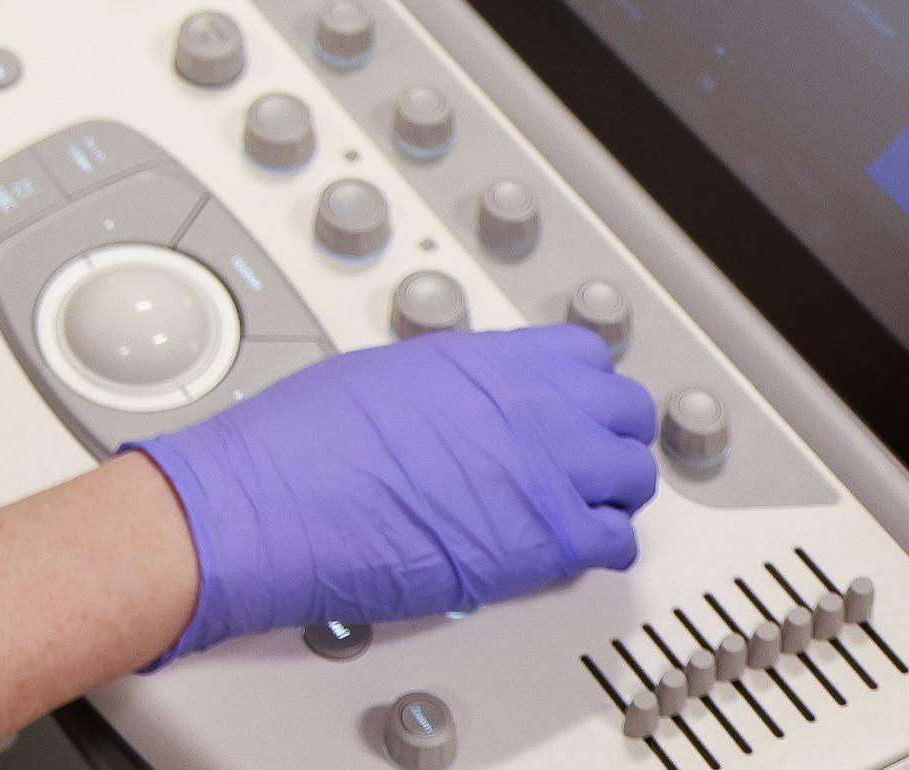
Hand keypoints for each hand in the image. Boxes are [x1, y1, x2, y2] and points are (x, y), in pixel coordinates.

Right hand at [131, 325, 656, 660]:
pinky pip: (615, 540)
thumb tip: (458, 406)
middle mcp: (528, 406)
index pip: (584, 356)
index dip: (583, 388)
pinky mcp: (542, 541)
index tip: (574, 407)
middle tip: (588, 460)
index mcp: (487, 359)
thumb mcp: (383, 374)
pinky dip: (603, 546)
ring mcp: (543, 472)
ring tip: (584, 507)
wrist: (276, 503)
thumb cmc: (301, 445)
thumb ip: (447, 386)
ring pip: (632, 474)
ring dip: (613, 490)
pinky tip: (573, 551)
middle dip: (610, 435)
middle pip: (623, 410)